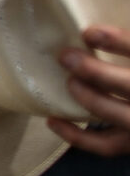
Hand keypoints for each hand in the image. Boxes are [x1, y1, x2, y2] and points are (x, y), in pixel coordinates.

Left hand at [48, 24, 129, 155]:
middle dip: (98, 74)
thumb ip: (125, 45)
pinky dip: (77, 136)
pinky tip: (53, 120)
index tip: (89, 33)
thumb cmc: (129, 76)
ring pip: (122, 117)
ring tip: (70, 82)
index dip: (121, 42)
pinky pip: (106, 145)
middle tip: (66, 57)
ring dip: (92, 100)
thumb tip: (92, 31)